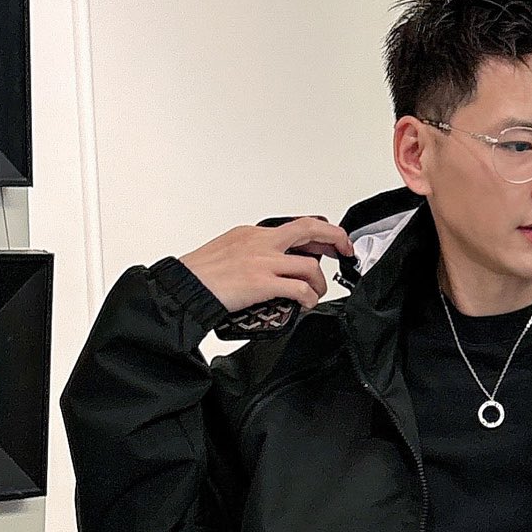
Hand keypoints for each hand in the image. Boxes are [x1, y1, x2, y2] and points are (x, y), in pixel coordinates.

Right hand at [178, 215, 354, 313]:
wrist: (185, 287)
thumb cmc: (201, 274)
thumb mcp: (228, 250)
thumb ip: (253, 252)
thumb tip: (273, 265)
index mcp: (252, 233)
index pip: (294, 227)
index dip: (319, 233)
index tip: (331, 241)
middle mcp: (261, 242)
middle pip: (308, 229)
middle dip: (335, 237)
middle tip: (345, 251)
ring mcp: (263, 261)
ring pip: (309, 265)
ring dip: (319, 283)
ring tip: (315, 293)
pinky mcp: (263, 282)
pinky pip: (300, 289)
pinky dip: (309, 298)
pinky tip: (306, 304)